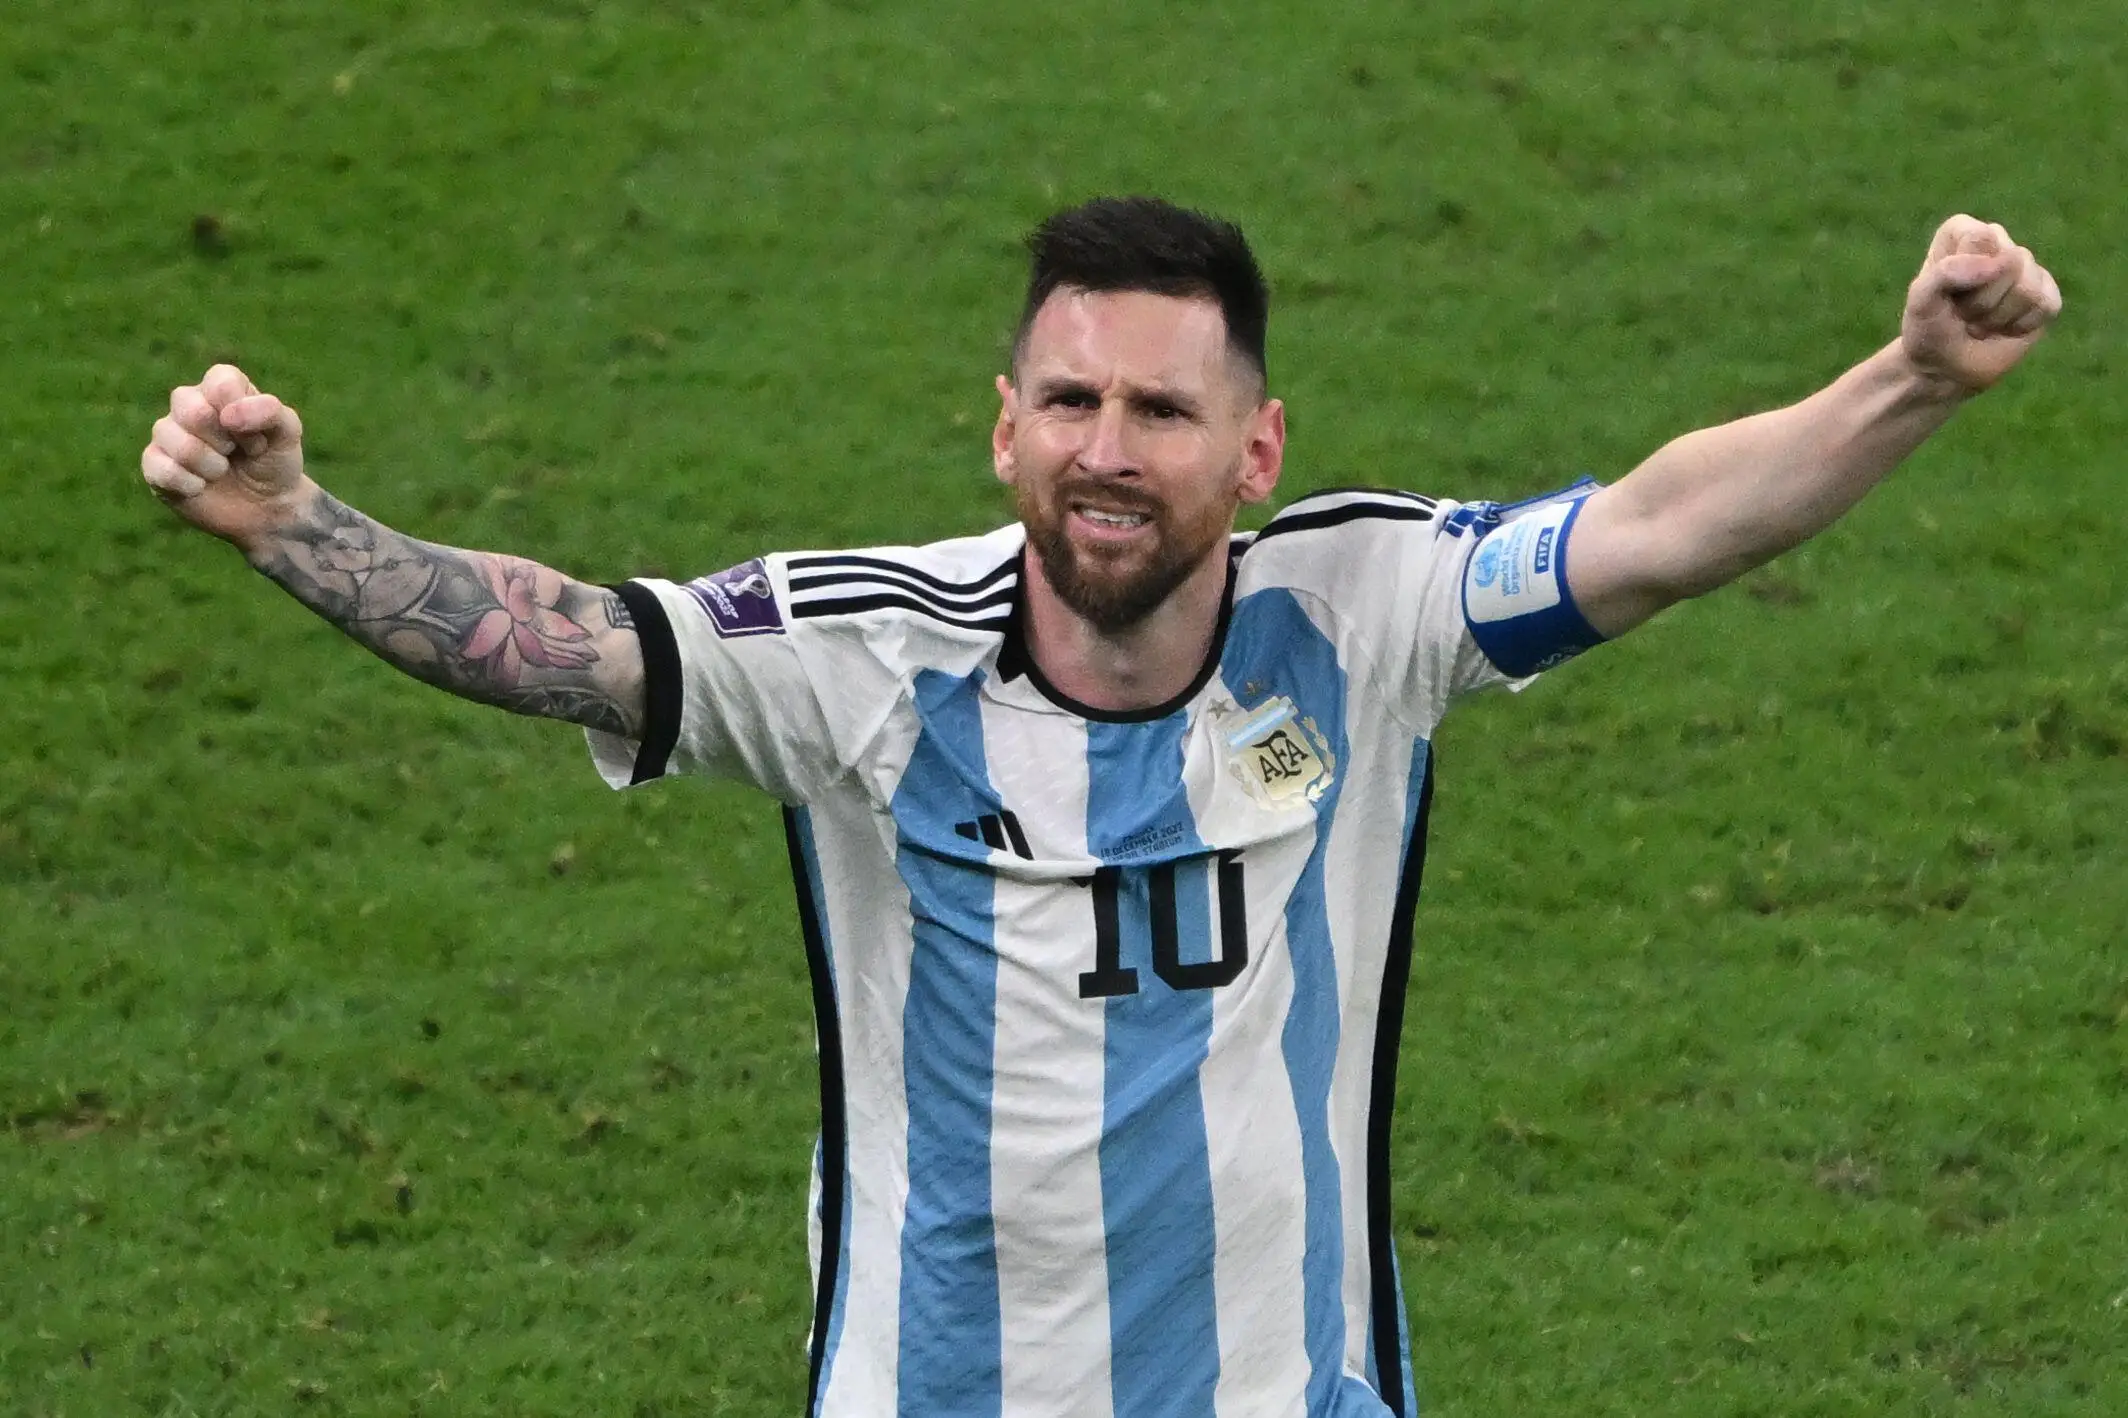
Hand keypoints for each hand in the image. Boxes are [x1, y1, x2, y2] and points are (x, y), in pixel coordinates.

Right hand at [141, 364, 311, 550]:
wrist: (267, 509)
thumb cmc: (274, 462)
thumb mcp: (287, 433)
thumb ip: (270, 411)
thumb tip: (227, 416)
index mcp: (220, 387)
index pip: (220, 383)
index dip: (244, 414)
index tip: (258, 436)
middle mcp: (188, 404)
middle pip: (192, 409)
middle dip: (225, 441)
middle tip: (236, 452)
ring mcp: (167, 434)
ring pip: (175, 439)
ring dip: (211, 465)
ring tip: (222, 470)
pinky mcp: (154, 465)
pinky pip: (162, 469)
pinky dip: (192, 484)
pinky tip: (202, 486)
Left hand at [1901, 215, 2062, 393]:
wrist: (1944, 368)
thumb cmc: (1929, 331)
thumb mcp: (1920, 303)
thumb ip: (1946, 273)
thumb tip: (1998, 262)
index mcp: (1962, 232)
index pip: (1980, 239)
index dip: (1963, 277)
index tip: (1946, 295)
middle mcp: (1997, 241)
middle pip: (2009, 263)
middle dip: (1981, 302)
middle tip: (1963, 314)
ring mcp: (2025, 267)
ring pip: (2028, 288)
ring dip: (1998, 317)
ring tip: (1980, 322)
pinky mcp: (2046, 293)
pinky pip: (2046, 305)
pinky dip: (2021, 326)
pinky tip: (2005, 328)